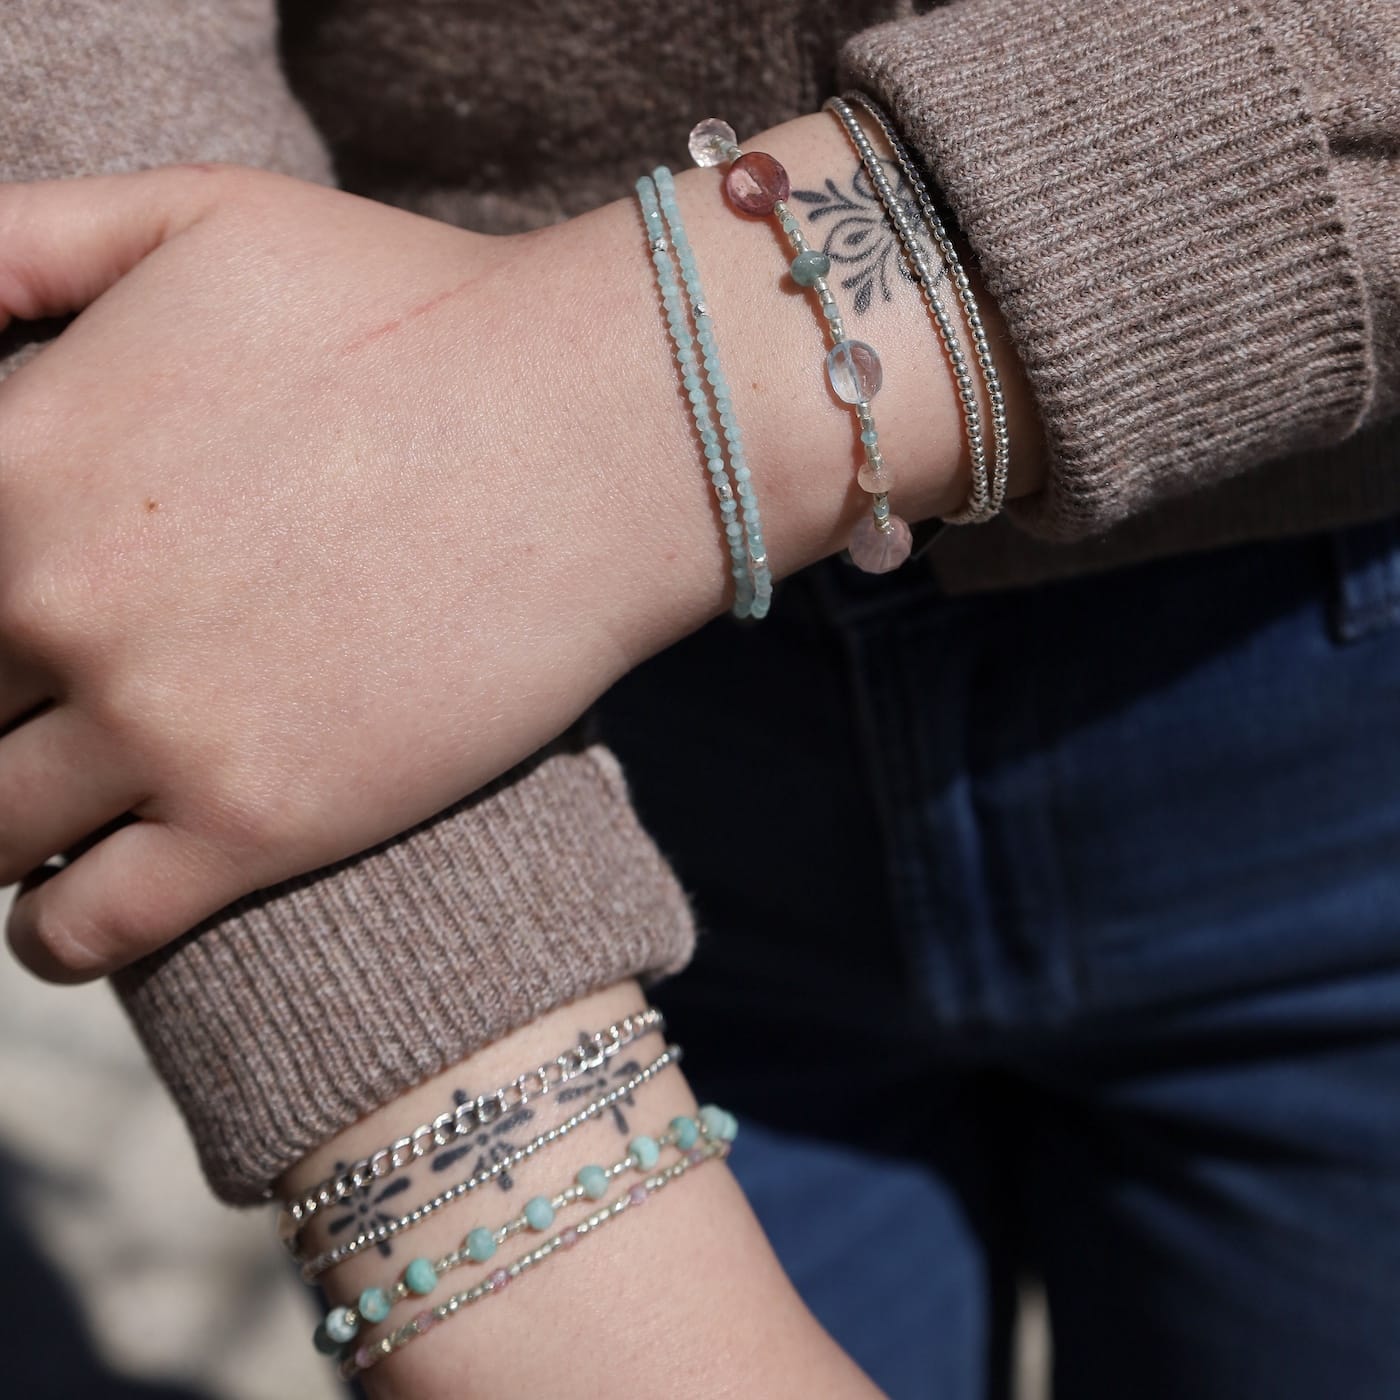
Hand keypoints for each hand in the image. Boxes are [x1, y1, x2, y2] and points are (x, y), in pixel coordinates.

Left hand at [0, 119, 1037, 980]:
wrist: (593, 435)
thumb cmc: (416, 314)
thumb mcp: (199, 218)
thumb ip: (20, 242)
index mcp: (16, 460)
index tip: (20, 635)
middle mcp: (57, 603)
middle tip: (49, 707)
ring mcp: (156, 728)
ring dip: (6, 824)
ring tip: (52, 811)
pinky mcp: (257, 825)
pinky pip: (79, 931)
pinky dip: (55, 933)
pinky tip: (77, 904)